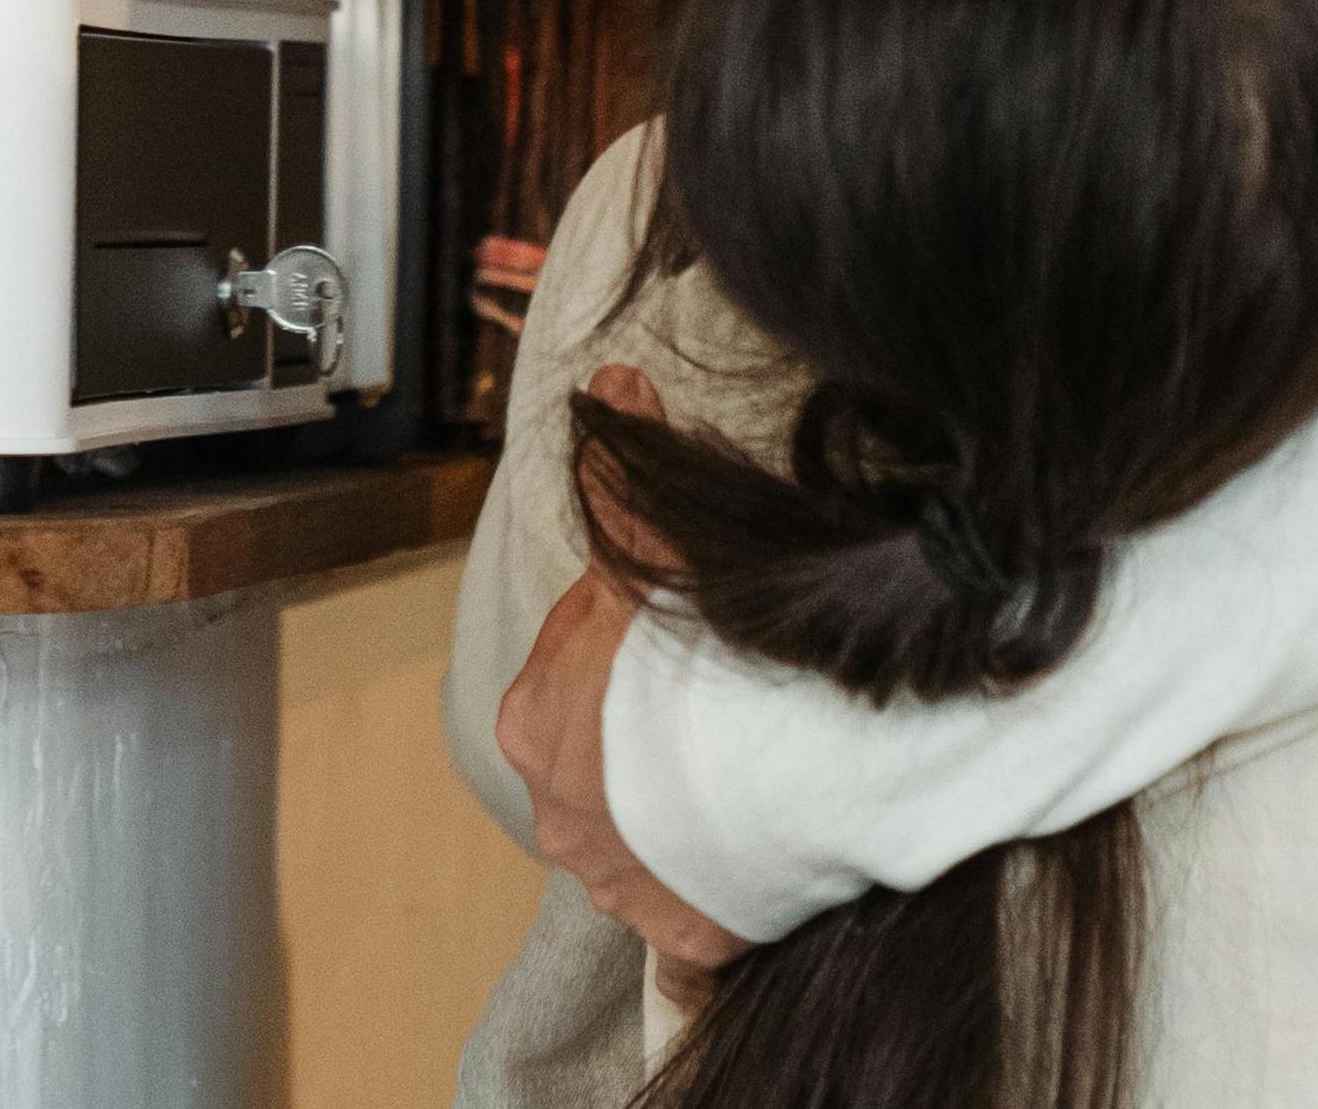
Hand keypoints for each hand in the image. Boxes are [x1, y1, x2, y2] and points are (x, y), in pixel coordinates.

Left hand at [496, 365, 750, 980]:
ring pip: (643, 832)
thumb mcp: (657, 544)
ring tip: (748, 767)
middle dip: (650, 722)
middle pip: (606, 747)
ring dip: (681, 805)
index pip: (579, 658)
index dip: (635, 630)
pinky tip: (741, 875)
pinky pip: (686, 928)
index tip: (686, 622)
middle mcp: (557, 814)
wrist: (782, 771)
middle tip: (724, 690)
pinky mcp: (684, 936)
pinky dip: (706, 903)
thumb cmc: (708, 653)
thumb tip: (608, 381)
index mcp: (535, 720)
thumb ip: (625, 477)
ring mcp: (619, 885)